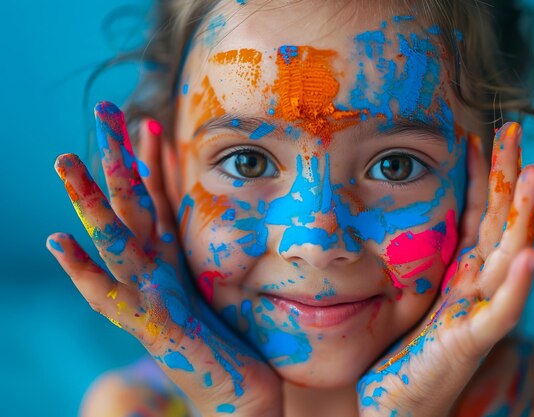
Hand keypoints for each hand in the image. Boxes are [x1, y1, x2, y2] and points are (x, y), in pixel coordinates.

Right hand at [47, 102, 281, 416]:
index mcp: (170, 257)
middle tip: (104, 108)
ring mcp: (144, 294)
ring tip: (66, 161)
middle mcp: (151, 270)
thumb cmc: (230, 336)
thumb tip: (223, 217)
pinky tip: (59, 241)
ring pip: (112, 239)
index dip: (153, 160)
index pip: (158, 198)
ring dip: (89, 201)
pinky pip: (109, 293)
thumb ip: (213, 248)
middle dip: (117, 157)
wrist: (235, 390)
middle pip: (130, 204)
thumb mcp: (218, 280)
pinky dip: (83, 268)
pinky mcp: (148, 323)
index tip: (151, 121)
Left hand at [357, 122, 533, 416]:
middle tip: (513, 130)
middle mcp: (478, 284)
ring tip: (533, 175)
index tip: (477, 132)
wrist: (400, 402)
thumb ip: (423, 255)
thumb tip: (408, 215)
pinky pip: (501, 312)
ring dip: (524, 216)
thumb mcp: (414, 290)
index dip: (481, 173)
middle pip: (500, 221)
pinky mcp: (471, 342)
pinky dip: (519, 284)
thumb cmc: (405, 346)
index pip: (478, 211)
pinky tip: (531, 254)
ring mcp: (479, 311)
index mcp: (462, 268)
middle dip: (508, 176)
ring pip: (510, 257)